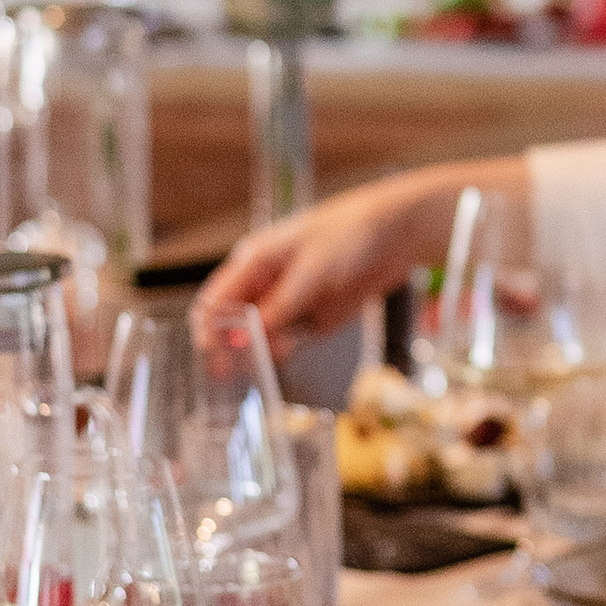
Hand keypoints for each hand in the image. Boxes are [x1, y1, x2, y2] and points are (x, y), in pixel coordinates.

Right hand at [201, 166, 469, 349]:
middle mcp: (266, 283)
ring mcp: (290, 302)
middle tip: (228, 373)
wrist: (397, 233)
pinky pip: (289, 342)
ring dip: (255, 353)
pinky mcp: (314, 319)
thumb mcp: (310, 270)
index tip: (210, 351)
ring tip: (255, 368)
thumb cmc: (348, 234)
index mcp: (254, 261)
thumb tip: (247, 338)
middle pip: (233, 322)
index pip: (215, 298)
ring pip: (259, 337)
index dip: (207, 326)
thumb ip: (280, 305)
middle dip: (227, 347)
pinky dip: (282, 352)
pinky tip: (282, 357)